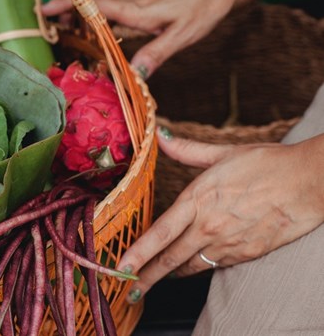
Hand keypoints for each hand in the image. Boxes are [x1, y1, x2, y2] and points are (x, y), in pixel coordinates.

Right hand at [42, 0, 274, 76]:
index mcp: (138, 9)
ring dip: (77, 2)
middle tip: (41, 11)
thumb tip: (133, 76)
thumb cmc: (207, 0)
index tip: (45, 10)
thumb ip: (157, 52)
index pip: (95, 6)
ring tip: (60, 14)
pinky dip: (94, 3)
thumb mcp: (185, 33)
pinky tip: (93, 14)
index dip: (69, 6)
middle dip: (64, 2)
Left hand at [119, 128, 323, 302]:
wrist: (311, 182)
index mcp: (198, 200)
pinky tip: (191, 266)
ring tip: (154, 280)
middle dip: (146, 276)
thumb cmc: (268, 163)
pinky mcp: (247, 253)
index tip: (120, 266)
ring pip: (191, 266)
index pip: (159, 233)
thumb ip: (187, 150)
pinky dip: (199, 267)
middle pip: (170, 259)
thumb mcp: (223, 152)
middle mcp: (209, 226)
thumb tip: (161, 136)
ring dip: (171, 274)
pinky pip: (215, 266)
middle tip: (129, 288)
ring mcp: (228, 243)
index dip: (137, 253)